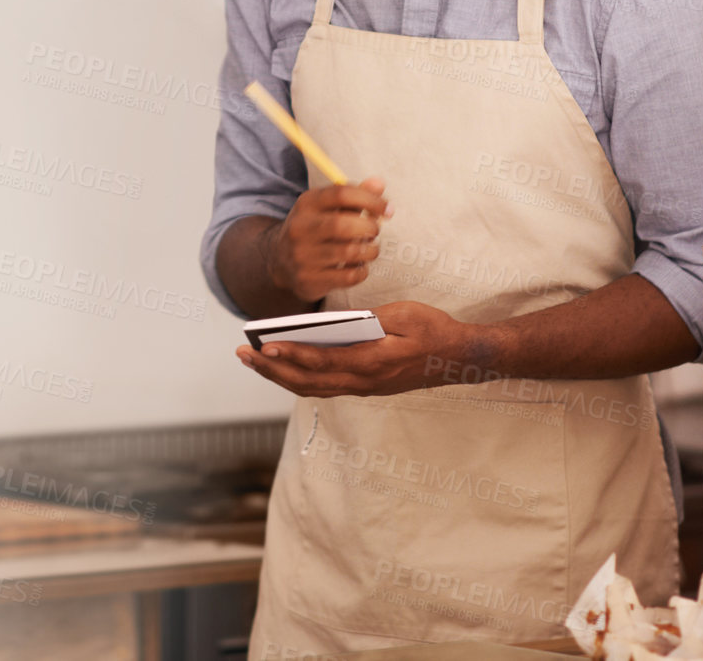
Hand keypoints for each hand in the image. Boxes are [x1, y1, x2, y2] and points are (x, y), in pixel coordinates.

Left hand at [236, 301, 475, 397]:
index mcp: (374, 361)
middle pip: (308, 381)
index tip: (266, 346)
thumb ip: (371, 319)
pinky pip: (323, 387)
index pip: (323, 361)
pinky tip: (282, 367)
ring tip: (254, 360)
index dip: (292, 355)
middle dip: (272, 369)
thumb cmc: (434, 330)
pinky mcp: (364, 387)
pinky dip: (298, 379)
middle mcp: (364, 382)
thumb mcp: (405, 315)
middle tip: (244, 353)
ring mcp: (363, 388)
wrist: (458, 359)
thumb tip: (338, 322)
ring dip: (280, 376)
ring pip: (312, 388)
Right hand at [266, 177, 389, 302]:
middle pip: (344, 224)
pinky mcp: (309, 280)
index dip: (371, 199)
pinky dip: (362, 270)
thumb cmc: (315, 228)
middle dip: (370, 227)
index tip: (387, 208)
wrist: (280, 261)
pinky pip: (348, 276)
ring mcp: (302, 256)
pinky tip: (358, 265)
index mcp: (306, 203)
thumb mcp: (328, 206)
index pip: (342, 194)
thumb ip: (355, 194)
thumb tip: (379, 184)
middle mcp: (300, 228)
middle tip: (374, 230)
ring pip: (349, 252)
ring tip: (369, 248)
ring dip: (369, 250)